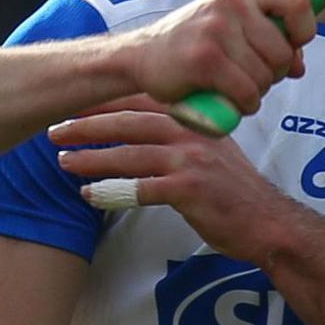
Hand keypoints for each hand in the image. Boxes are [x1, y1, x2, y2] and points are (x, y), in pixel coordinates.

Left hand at [52, 107, 310, 264]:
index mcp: (195, 120)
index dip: (107, 102)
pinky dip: (112, 192)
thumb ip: (183, 135)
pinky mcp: (189, 190)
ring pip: (131, 154)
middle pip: (130, 123)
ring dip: (93, 158)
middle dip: (89, 125)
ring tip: (64, 161)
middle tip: (56, 129)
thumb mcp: (213, 150)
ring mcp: (190, 161)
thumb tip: (145, 128)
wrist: (267, 222)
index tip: (76, 103)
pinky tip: (90, 195)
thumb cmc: (235, 191)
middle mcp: (192, 134)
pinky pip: (140, 189)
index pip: (144, 102)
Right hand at [118, 0, 311, 116]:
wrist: (142, 56)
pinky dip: (244, 105)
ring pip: (265, 76)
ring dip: (256, 92)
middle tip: (251, 76)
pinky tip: (230, 101)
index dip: (303, 32)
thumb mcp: (234, 28)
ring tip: (235, 88)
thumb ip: (271, 40)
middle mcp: (233, 1)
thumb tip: (299, 65)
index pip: (300, 3)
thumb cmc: (194, 43)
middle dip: (273, 74)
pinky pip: (246, 92)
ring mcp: (217, 28)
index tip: (290, 47)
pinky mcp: (205, 59)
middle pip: (283, 51)